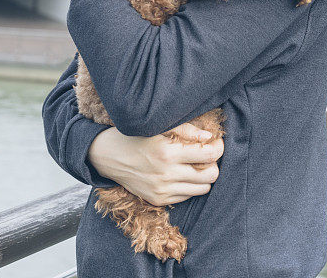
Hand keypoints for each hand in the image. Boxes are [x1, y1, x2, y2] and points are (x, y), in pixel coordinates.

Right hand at [87, 122, 223, 206]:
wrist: (107, 155)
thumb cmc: (134, 135)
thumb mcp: (158, 126)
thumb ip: (186, 130)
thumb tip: (210, 137)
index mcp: (167, 152)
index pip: (209, 154)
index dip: (218, 147)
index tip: (216, 142)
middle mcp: (166, 175)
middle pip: (210, 175)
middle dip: (214, 163)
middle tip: (207, 153)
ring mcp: (162, 190)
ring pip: (202, 189)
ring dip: (203, 176)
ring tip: (194, 163)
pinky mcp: (158, 200)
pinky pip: (186, 196)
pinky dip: (190, 185)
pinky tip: (181, 173)